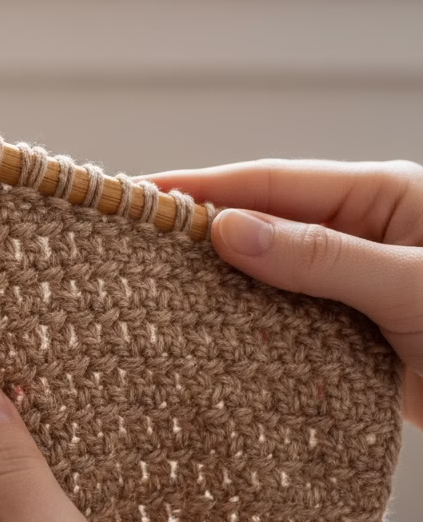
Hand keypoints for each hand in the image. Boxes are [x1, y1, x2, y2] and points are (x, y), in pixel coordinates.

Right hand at [145, 160, 422, 428]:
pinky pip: (286, 326)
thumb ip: (322, 256)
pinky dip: (247, 332)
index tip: (137, 194)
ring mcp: (352, 287)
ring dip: (216, 286)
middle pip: (260, 224)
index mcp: (380, 198)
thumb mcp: (413, 283)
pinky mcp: (350, 338)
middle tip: (127, 246)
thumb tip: (227, 230)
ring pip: (267, 278)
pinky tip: (206, 339)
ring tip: (149, 293)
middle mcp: (359, 236)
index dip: (201, 186)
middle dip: (197, 233)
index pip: (272, 182)